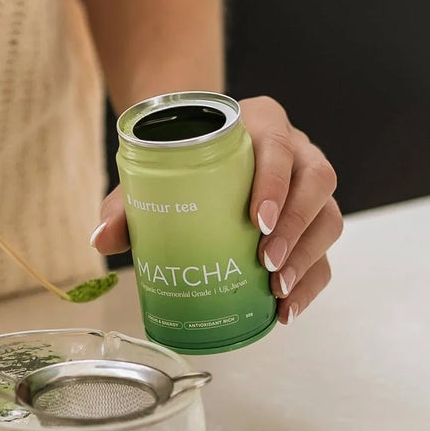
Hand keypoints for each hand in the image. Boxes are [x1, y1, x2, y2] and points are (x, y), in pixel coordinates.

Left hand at [89, 94, 342, 322]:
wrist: (200, 150)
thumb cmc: (182, 158)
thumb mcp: (154, 171)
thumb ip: (127, 202)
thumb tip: (100, 239)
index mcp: (262, 122)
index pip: (279, 145)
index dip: (275, 182)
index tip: (256, 219)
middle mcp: (297, 149)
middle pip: (316, 181)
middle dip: (295, 227)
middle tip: (265, 263)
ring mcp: (310, 185)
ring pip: (328, 217)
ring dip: (307, 257)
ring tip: (276, 290)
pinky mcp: (315, 220)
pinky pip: (325, 252)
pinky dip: (310, 282)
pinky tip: (286, 308)